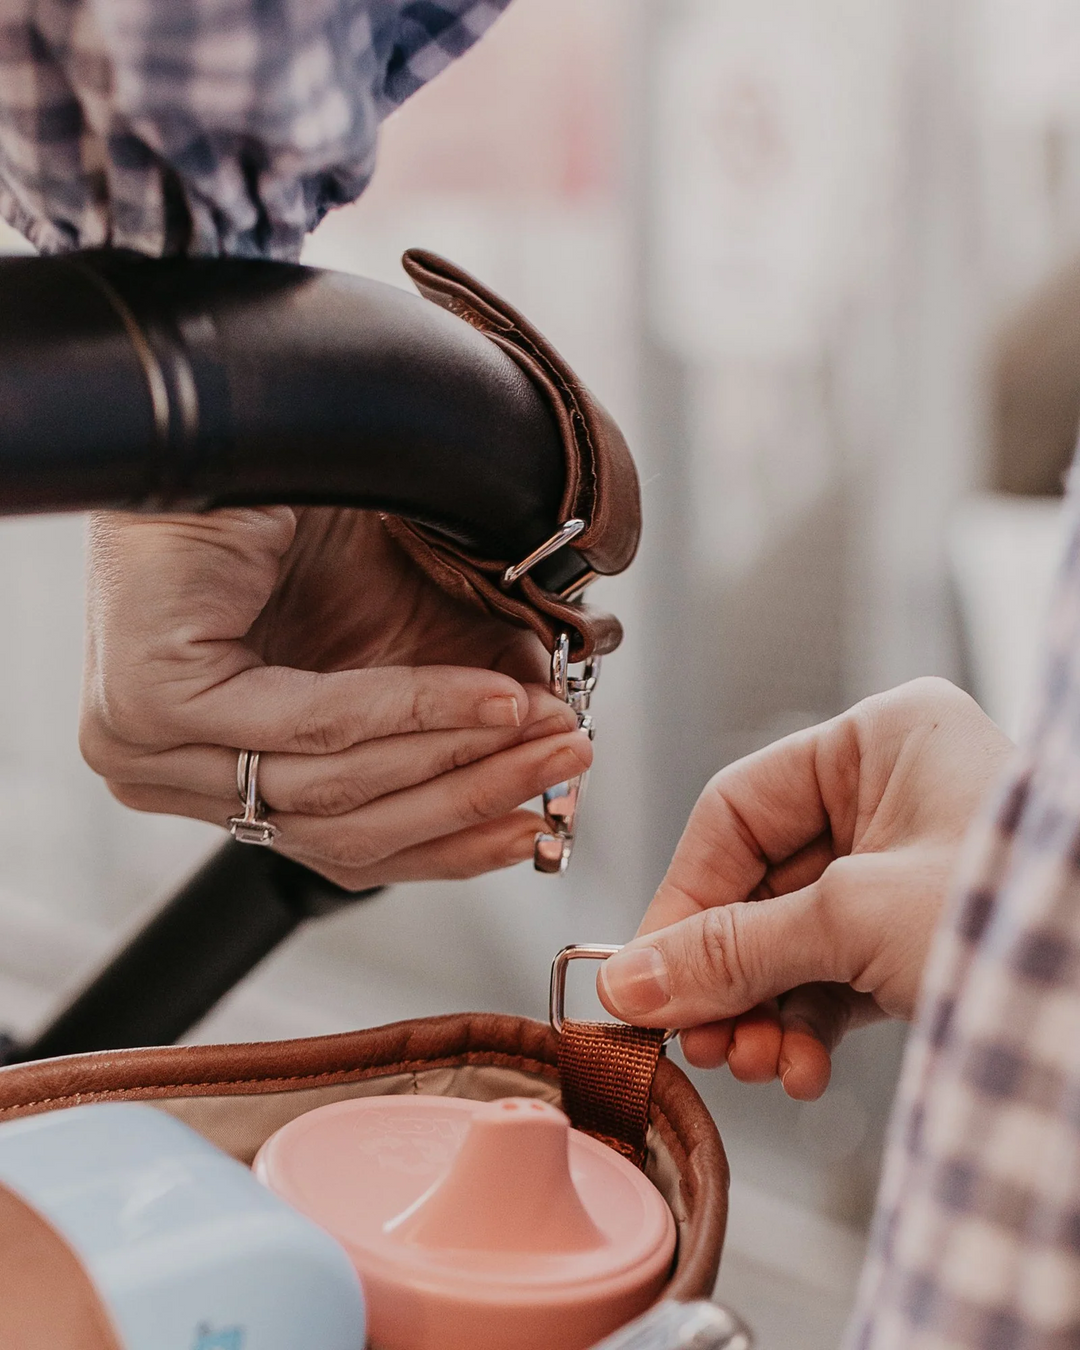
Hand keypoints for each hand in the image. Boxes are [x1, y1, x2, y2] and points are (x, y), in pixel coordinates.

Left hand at [80, 507, 590, 886]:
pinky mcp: (151, 701)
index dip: (452, 844)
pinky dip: (418, 709)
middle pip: (346, 830)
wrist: (233, 421)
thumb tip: (548, 746)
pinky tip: (490, 696)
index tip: (538, 826)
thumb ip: (459, 702)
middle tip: (565, 764)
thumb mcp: (397, 628)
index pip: (342, 845)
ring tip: (542, 728)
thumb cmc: (288, 517)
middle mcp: (170, 770)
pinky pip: (317, 724)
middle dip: (476, 799)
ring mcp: (147, 746)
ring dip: (462, 757)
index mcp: (214, 768)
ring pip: (337, 789)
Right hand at [597, 678, 1011, 1098]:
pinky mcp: (918, 935)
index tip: (645, 974)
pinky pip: (833, 973)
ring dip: (762, 1008)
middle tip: (698, 1036)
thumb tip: (629, 982)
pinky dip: (806, 1024)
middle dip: (727, 971)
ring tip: (756, 1063)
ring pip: (791, 936)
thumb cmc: (1029, 917)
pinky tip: (799, 1066)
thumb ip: (735, 948)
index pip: (737, 811)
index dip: (683, 897)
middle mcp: (890, 795)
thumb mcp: (859, 922)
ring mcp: (906, 867)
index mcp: (880, 741)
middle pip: (759, 883)